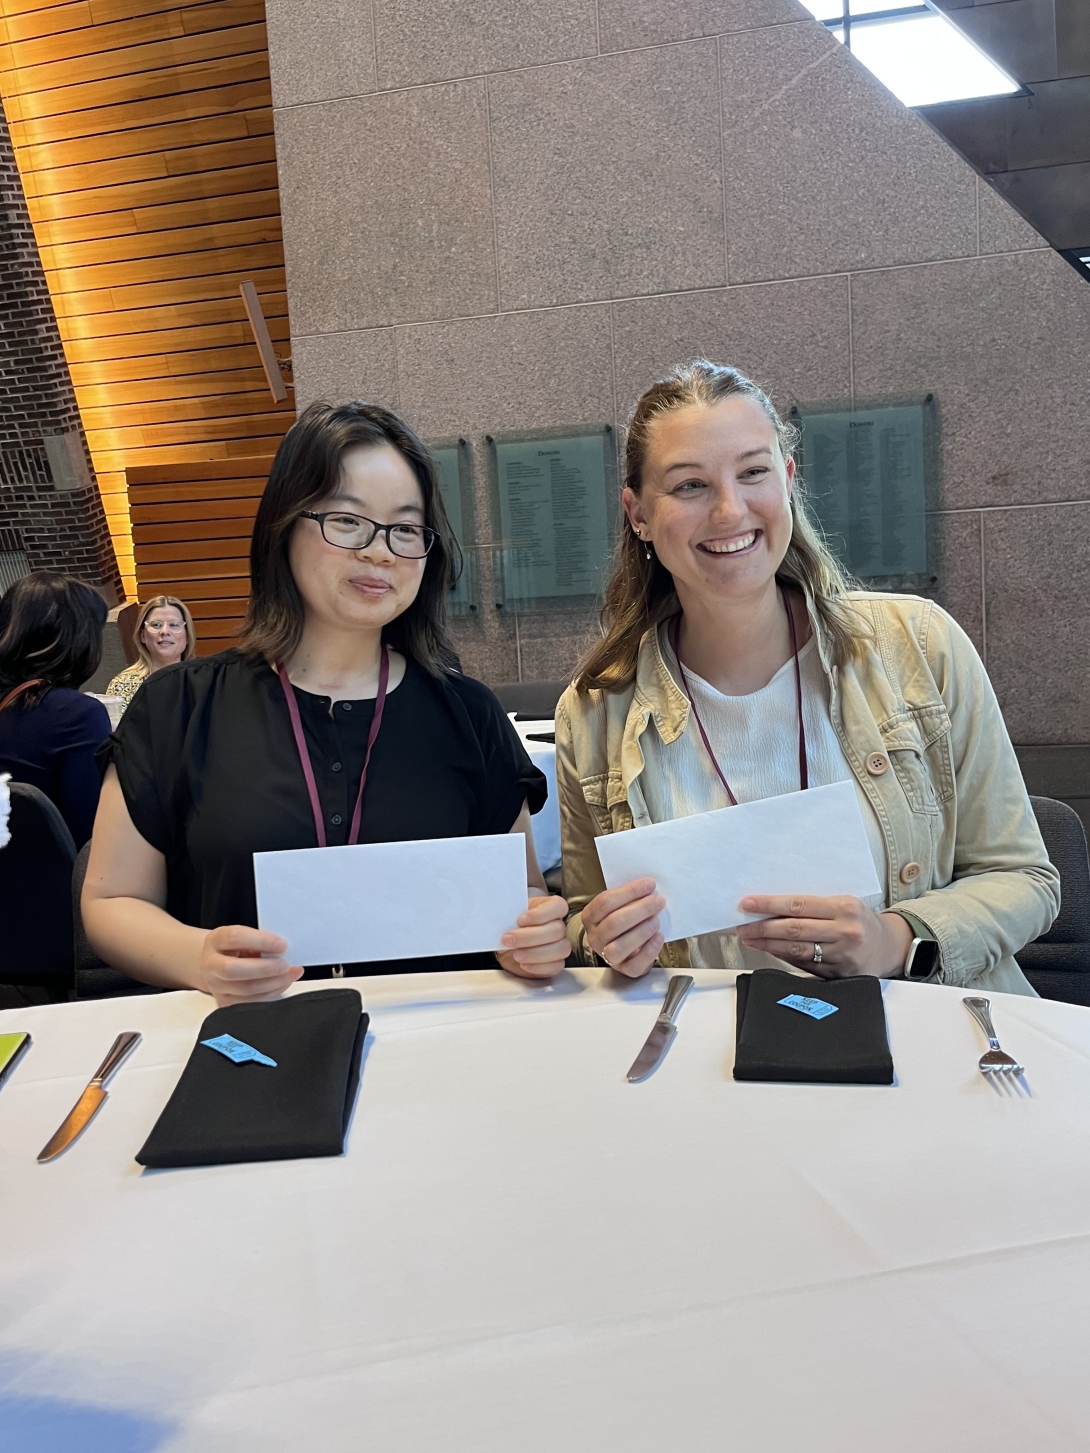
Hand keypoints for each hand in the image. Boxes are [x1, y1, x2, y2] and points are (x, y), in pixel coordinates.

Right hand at [196, 925, 303, 1005]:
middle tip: (285, 965)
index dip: (261, 941)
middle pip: (233, 970)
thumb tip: (283, 950)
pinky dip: (271, 992)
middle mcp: (211, 964)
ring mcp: (216, 986)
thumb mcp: (244, 936)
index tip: (282, 945)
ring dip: (273, 982)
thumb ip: (259, 941)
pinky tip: (282, 983)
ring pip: (244, 989)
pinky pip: (251, 1001)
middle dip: (264, 968)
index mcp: (216, 940)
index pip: (235, 938)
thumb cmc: (235, 947)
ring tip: (290, 974)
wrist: (217, 963)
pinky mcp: (226, 1002)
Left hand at [497, 895, 569, 979]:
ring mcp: (559, 944)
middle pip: (558, 930)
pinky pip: (556, 966)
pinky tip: (523, 964)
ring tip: (516, 954)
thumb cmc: (510, 925)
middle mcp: (557, 925)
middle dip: (530, 937)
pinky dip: (538, 967)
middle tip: (509, 939)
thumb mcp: (508, 912)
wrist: (506, 943)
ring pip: (560, 949)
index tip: (520, 920)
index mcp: (550, 908)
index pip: (558, 906)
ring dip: (535, 953)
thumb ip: (509, 910)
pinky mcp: (555, 963)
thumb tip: (498, 910)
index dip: (541, 914)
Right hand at [582, 877, 664, 978]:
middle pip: (614, 923)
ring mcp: (607, 956)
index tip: (649, 884)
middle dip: (640, 910)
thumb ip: (629, 897)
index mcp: (590, 917)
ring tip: (657, 920)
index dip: (629, 892)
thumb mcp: (620, 906)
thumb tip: (649, 886)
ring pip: (619, 947)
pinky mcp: (624, 969)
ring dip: (641, 931)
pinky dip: (649, 951)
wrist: (626, 946)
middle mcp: (595, 937)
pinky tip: (659, 937)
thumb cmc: (624, 920)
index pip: (605, 902)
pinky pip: (634, 965)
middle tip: (658, 901)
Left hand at [735, 896, 912, 978]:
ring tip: (750, 938)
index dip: (769, 905)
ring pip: (796, 950)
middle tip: (742, 926)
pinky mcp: (839, 975)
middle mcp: (845, 932)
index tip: (748, 904)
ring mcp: (842, 956)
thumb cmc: (860, 921)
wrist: (889, 947)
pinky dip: (784, 957)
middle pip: (793, 930)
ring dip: (768, 945)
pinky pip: (805, 966)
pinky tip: (770, 950)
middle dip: (762, 928)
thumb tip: (773, 908)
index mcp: (844, 908)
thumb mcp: (844, 904)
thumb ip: (814, 906)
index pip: (798, 905)